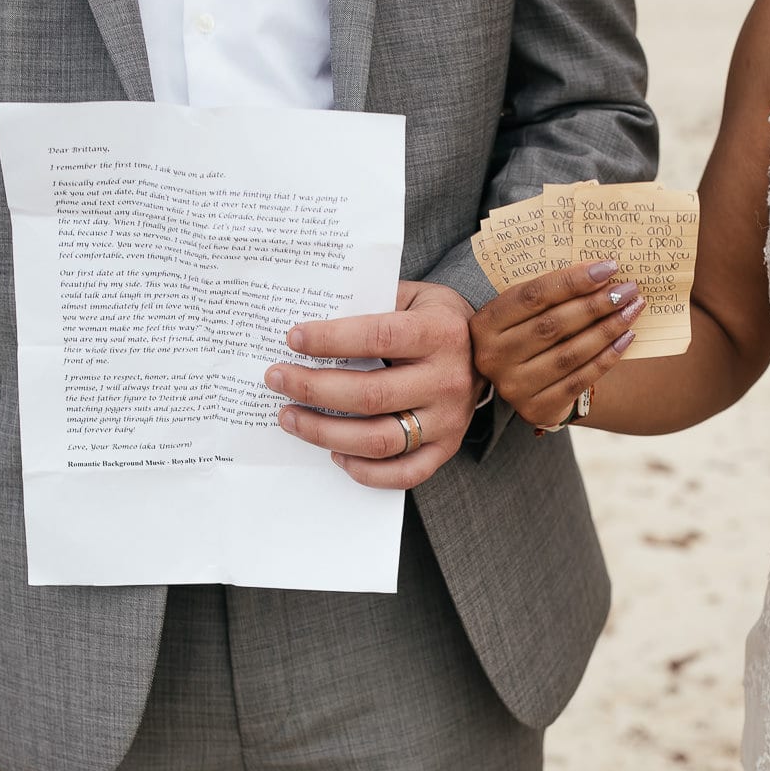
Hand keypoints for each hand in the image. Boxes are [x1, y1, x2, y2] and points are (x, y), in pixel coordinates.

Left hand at [267, 280, 480, 488]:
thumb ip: (369, 306)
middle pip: (371, 395)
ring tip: (289, 418)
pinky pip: (404, 474)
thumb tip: (309, 329)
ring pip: (380, 440)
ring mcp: (448, 419)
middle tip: (276, 379)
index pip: (378, 337)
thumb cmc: (434, 319)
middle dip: (314, 389)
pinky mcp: (446, 448)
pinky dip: (365, 471)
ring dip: (325, 433)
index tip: (293, 339)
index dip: (331, 339)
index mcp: (439, 333)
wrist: (493, 348)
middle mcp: (447, 379)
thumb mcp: (411, 297)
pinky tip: (334, 455)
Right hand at [470, 260, 643, 428]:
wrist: (526, 385)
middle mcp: (492, 356)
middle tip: (627, 290)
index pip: (532, 296)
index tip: (608, 268)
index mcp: (485, 323)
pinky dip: (606, 358)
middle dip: (596, 304)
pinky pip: (578, 380)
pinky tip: (626, 338)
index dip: (572, 280)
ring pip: (569, 353)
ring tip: (632, 310)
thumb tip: (601, 270)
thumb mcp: (525, 313)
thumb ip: (551, 293)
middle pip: (552, 325)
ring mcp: (512, 386)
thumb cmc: (531, 334)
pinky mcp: (535, 408)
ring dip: (607, 329)